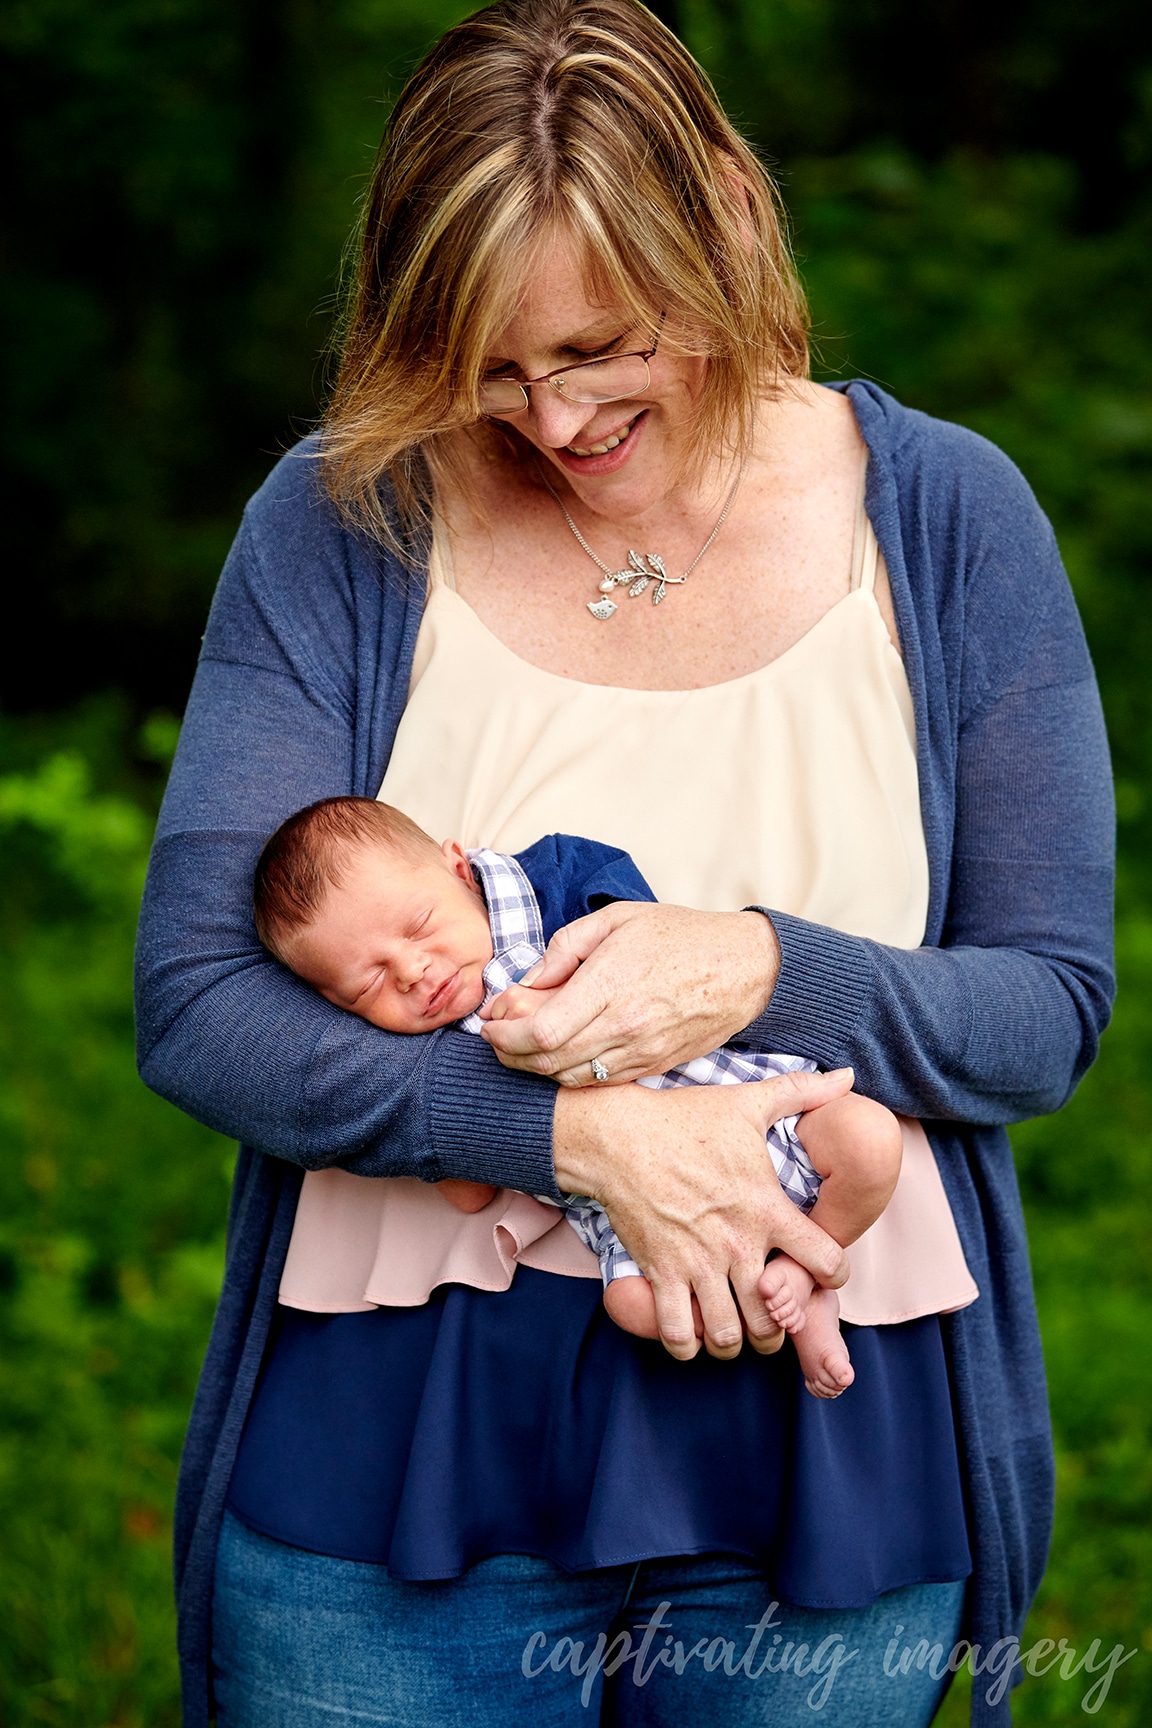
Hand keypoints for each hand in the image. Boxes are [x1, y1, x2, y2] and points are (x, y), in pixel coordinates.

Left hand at [480, 902, 779, 1084]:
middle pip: (550, 1062)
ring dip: (538, 1069)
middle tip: (497, 1040)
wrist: (746, 968)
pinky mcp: (655, 1067)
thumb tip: (527, 979)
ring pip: (572, 1078)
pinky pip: (601, 1082)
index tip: (489, 1025)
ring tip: (523, 1048)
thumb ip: (565, 947)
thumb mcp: (617, 919)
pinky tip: (561, 1056)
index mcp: (611, 984)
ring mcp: (642, 1052)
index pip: (542, 1031)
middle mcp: (625, 1025)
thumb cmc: (682, 935)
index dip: (506, 1036)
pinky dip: (571, 1075)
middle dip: (512, 1056)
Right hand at [554, 1065, 853, 1360]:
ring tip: (733, 1332)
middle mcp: (737, 1244)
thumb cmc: (686, 1120)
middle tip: (772, 1317)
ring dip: (734, 1341)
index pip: (826, 1262)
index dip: (833, 1273)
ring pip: (728, 1334)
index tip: (822, 1271)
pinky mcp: (661, 1273)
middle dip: (779, 1326)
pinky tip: (691, 1332)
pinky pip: (678, 1333)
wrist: (618, 1136)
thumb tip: (848, 1076)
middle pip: (775, 1317)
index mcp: (767, 1208)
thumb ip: (803, 1092)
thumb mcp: (749, 1102)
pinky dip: (687, 1344)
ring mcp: (697, 1263)